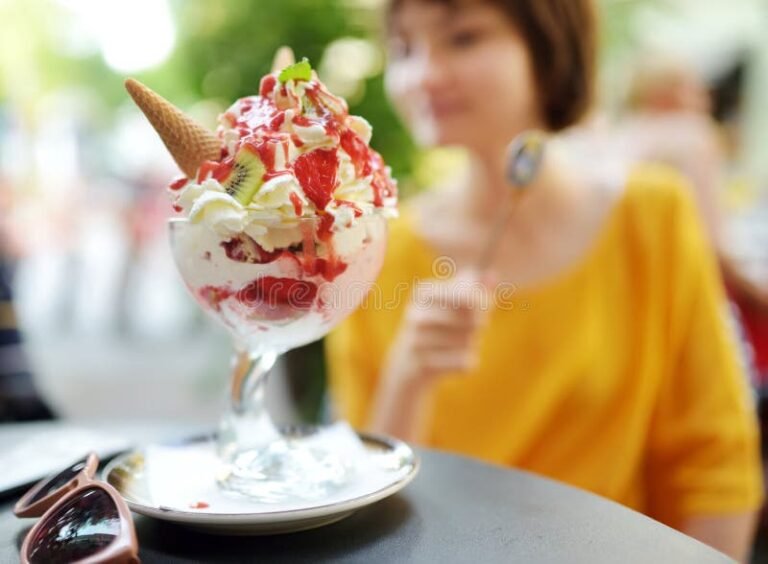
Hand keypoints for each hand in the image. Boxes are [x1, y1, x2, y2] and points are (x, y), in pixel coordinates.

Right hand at [384, 269, 491, 389]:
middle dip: (479, 325)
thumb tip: (492, 276)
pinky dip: (467, 362)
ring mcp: (417, 340)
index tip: (481, 307)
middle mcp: (416, 314)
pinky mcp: (424, 365)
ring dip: (471, 344)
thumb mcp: (452, 302)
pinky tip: (455, 361)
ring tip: (458, 344)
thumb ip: (475, 287)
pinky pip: (464, 362)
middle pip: (471, 319)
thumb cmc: (437, 325)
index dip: (483, 304)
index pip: (469, 295)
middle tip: (473, 328)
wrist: (406, 364)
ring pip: (468, 341)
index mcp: (423, 292)